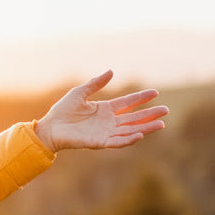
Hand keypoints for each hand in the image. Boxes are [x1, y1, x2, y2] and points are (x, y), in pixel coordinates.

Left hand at [35, 70, 167, 151]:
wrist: (49, 128)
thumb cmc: (62, 112)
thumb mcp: (79, 93)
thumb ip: (95, 83)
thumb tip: (112, 71)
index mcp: (104, 110)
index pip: (127, 103)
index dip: (140, 98)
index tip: (155, 92)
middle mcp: (107, 122)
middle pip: (133, 118)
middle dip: (149, 115)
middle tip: (166, 110)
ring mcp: (104, 132)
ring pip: (129, 130)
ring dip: (145, 128)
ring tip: (161, 124)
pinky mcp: (98, 142)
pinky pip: (117, 141)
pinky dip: (128, 139)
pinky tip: (140, 134)